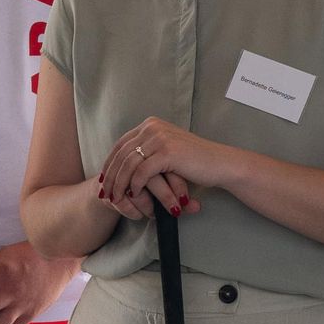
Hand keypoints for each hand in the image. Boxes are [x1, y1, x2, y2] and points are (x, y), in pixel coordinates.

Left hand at [95, 116, 219, 218]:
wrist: (219, 163)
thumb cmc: (195, 161)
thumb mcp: (166, 151)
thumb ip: (148, 151)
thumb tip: (125, 164)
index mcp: (151, 125)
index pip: (121, 144)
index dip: (109, 163)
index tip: (104, 180)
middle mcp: (152, 127)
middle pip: (121, 154)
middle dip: (111, 176)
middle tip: (105, 193)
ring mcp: (160, 138)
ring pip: (129, 164)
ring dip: (120, 183)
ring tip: (116, 198)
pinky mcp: (167, 152)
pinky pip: (142, 172)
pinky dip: (135, 185)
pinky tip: (134, 194)